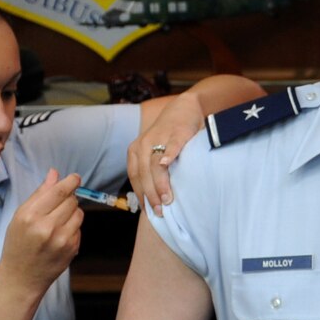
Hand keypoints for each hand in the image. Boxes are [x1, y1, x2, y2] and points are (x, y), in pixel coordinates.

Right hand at [0, 169, 82, 292]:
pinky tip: (59, 236)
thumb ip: (39, 194)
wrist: (21, 276)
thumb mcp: (20, 217)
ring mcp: (62, 239)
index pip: (59, 191)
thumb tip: (54, 173)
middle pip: (72, 200)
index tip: (75, 177)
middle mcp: (47, 227)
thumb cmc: (18, 243)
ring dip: (72, 213)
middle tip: (58, 206)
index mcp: (30, 216)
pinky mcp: (72, 249)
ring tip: (57, 222)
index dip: (70, 181)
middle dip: (68, 199)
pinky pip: (79, 228)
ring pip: (79, 213)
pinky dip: (72, 228)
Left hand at [127, 93, 207, 209]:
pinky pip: (171, 145)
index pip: (135, 177)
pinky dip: (168, 154)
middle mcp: (143, 144)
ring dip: (160, 183)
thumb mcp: (155, 151)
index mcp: (135, 151)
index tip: (148, 212)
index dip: (141, 195)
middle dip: (151, 194)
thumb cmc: (169, 136)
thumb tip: (154, 199)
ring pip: (155, 164)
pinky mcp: (177, 132)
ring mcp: (160, 137)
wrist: (183, 108)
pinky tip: (167, 164)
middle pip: (144, 174)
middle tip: (160, 211)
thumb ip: (151, 170)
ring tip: (167, 199)